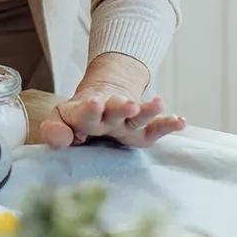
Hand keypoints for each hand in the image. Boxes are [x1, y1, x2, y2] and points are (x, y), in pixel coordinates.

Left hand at [39, 91, 185, 150]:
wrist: (100, 96)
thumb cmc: (77, 117)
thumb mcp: (60, 120)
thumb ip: (54, 130)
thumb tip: (60, 139)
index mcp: (85, 115)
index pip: (86, 113)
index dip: (90, 110)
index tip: (95, 103)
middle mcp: (108, 116)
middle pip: (115, 109)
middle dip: (122, 107)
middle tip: (129, 104)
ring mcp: (127, 121)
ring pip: (138, 115)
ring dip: (147, 110)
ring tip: (159, 103)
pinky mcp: (141, 129)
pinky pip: (156, 128)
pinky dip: (169, 124)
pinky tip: (181, 122)